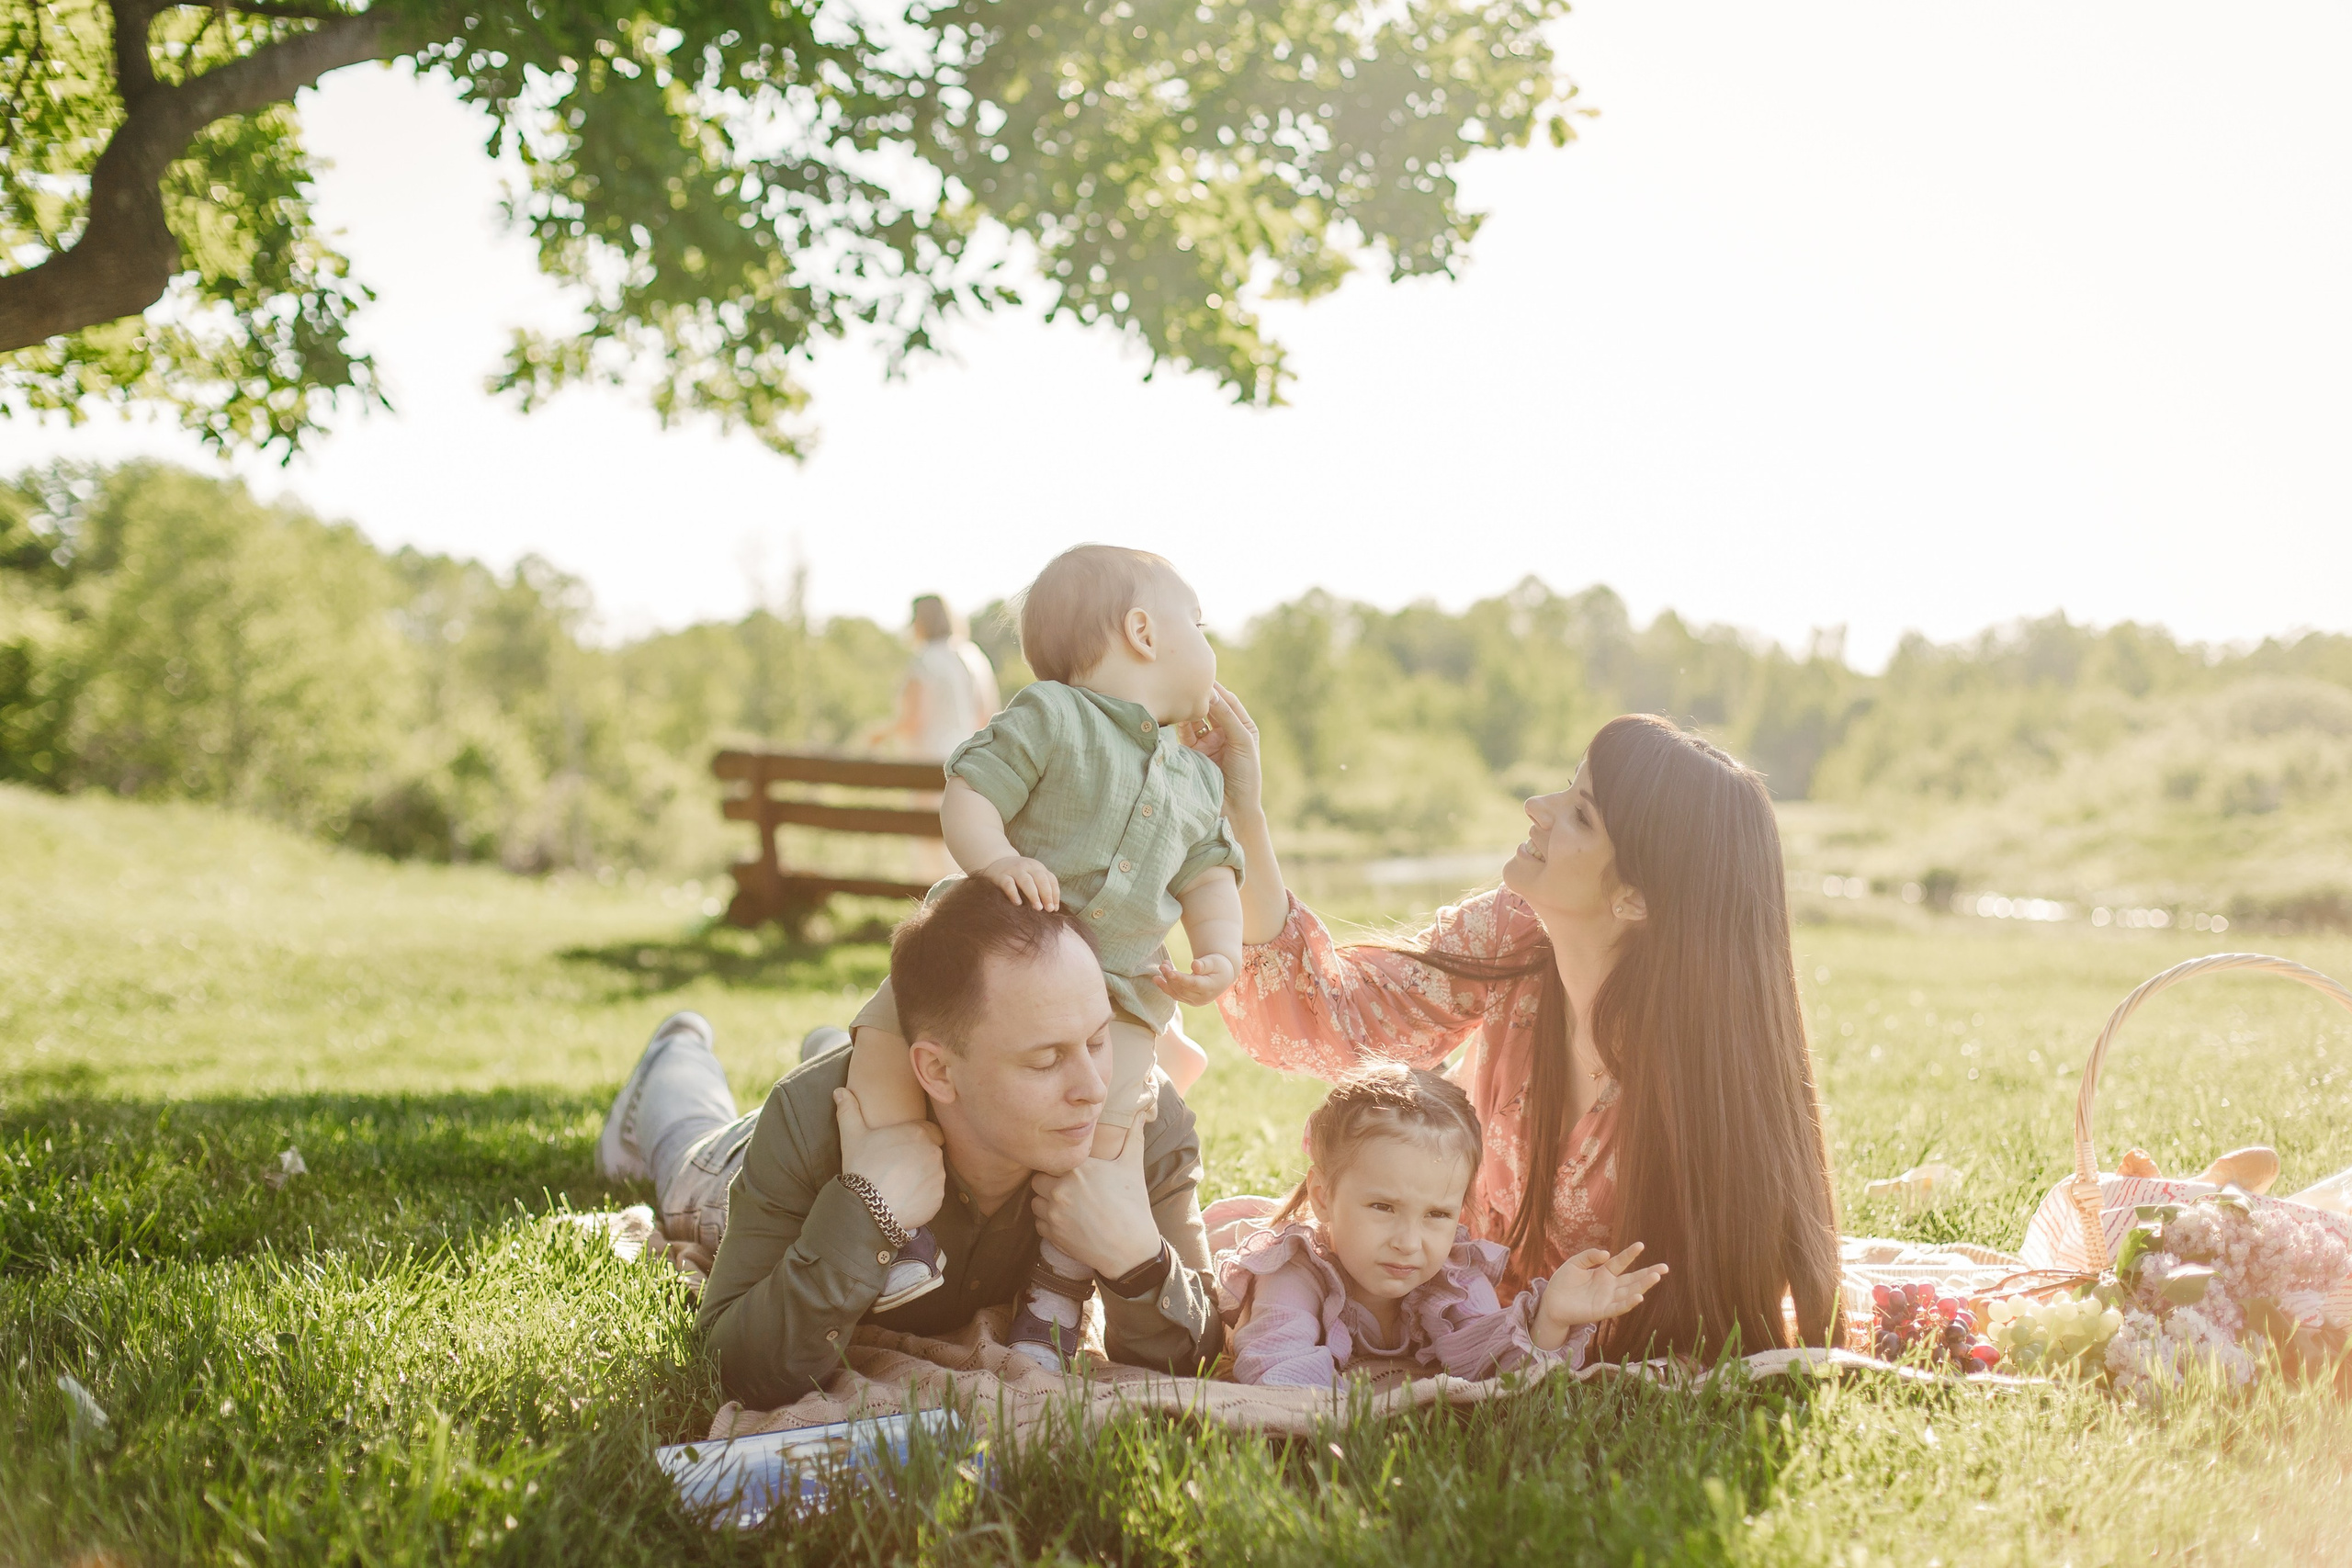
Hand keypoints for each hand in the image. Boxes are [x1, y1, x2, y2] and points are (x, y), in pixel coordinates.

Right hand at [832, 1087, 946, 1229]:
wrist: (867, 1208)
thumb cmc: (862, 1167)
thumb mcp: (852, 1136)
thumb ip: (849, 1110)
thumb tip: (840, 1091)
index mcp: (918, 1133)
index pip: (930, 1131)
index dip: (917, 1138)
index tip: (903, 1147)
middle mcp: (933, 1153)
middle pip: (931, 1152)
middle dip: (919, 1158)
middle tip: (898, 1167)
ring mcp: (938, 1177)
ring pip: (933, 1173)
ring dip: (922, 1177)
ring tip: (900, 1185)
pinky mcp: (938, 1199)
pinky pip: (933, 1195)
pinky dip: (923, 1197)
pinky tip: (904, 1199)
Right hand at [978, 854, 1059, 909]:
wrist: (995, 860)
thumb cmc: (1018, 874)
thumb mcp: (1031, 875)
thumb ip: (1041, 887)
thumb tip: (1052, 908)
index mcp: (1038, 867)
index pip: (1051, 879)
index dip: (1054, 894)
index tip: (1054, 909)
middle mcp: (1028, 867)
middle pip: (1041, 879)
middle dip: (1047, 894)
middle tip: (1049, 909)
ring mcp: (1014, 870)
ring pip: (1026, 881)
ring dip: (1034, 895)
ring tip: (1038, 908)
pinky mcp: (1001, 876)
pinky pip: (1008, 884)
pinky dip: (1014, 894)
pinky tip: (1018, 904)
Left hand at [1031, 1100, 1162, 1279]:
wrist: (1131, 1250)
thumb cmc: (1133, 1206)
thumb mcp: (1133, 1167)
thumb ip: (1132, 1136)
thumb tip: (1139, 1112)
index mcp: (1078, 1168)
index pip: (1052, 1158)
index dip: (1059, 1165)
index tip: (1068, 1170)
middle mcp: (1060, 1188)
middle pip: (1039, 1179)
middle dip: (1050, 1183)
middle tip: (1068, 1189)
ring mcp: (1054, 1213)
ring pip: (1036, 1201)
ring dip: (1046, 1203)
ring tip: (1067, 1206)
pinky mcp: (1052, 1234)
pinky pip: (1039, 1223)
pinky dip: (1049, 1223)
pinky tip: (1067, 1222)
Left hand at [1153, 951, 1235, 1005]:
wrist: (1222, 976)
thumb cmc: (1218, 966)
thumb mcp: (1214, 961)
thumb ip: (1204, 964)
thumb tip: (1194, 966)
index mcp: (1210, 988)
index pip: (1193, 984)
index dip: (1180, 979)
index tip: (1169, 972)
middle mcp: (1202, 998)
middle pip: (1182, 989)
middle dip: (1170, 977)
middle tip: (1162, 964)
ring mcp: (1194, 1002)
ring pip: (1176, 993)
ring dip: (1166, 981)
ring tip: (1162, 966)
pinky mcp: (1188, 1001)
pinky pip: (1175, 995)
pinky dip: (1165, 987)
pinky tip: (1157, 978)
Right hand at [1189, 684, 1263, 826]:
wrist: (1233, 809)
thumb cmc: (1246, 775)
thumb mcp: (1242, 741)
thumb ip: (1227, 716)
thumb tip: (1211, 693)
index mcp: (1242, 727)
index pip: (1229, 701)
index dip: (1218, 689)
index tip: (1205, 675)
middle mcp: (1225, 732)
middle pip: (1211, 707)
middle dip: (1201, 695)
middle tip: (1189, 681)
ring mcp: (1207, 742)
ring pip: (1195, 718)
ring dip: (1190, 708)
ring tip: (1181, 695)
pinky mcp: (1192, 752)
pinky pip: (1184, 732)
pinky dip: (1180, 722)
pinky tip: (1176, 712)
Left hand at [1533, 1242, 1668, 1349]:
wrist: (1551, 1302)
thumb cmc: (1563, 1282)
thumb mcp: (1575, 1263)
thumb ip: (1590, 1256)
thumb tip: (1607, 1253)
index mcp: (1603, 1272)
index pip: (1620, 1262)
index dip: (1630, 1254)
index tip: (1641, 1245)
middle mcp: (1609, 1286)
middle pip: (1633, 1278)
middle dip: (1649, 1273)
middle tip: (1665, 1267)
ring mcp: (1607, 1299)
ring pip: (1630, 1292)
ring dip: (1643, 1285)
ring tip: (1656, 1276)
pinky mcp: (1602, 1311)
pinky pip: (1619, 1307)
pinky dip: (1629, 1303)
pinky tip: (1639, 1296)